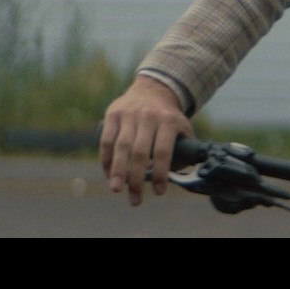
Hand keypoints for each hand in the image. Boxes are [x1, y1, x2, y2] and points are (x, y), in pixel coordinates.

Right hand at [99, 75, 192, 206]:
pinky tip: (108, 174)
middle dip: (136, 179)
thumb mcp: (182, 128)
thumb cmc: (169, 118)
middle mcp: (149, 117)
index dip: (161, 173)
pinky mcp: (113, 114)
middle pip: (140, 152)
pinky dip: (106, 159)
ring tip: (117, 189)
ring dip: (118, 171)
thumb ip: (183, 150)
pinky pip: (106, 140)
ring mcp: (129, 114)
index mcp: (169, 121)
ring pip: (121, 147)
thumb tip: (177, 178)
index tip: (159, 192)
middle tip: (135, 199)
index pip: (163, 151)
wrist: (153, 89)